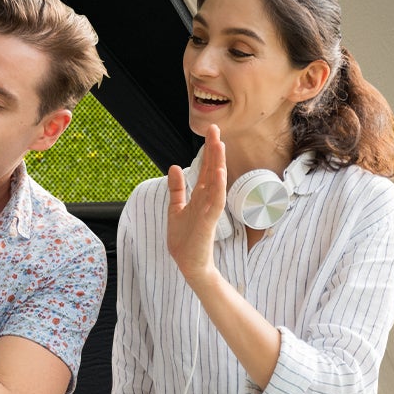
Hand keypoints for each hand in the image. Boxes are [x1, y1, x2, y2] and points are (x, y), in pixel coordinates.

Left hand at [166, 124, 226, 287]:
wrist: (189, 264)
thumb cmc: (185, 239)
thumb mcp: (176, 209)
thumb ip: (176, 189)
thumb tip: (174, 167)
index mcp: (199, 196)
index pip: (205, 168)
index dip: (207, 150)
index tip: (210, 131)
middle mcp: (207, 200)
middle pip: (212, 170)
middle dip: (213, 150)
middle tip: (215, 129)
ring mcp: (209, 210)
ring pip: (216, 182)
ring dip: (217, 164)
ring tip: (219, 144)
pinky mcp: (209, 221)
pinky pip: (215, 202)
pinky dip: (217, 187)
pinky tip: (218, 172)